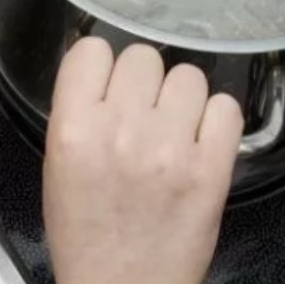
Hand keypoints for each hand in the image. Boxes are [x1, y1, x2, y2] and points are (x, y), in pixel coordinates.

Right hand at [43, 38, 243, 283]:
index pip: (92, 51)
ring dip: (181, 97)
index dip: (101, 66)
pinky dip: (215, 119)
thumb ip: (78, 112)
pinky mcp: (212, 170)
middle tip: (142, 112)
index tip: (106, 84)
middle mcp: (120, 131)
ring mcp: (170, 149)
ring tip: (173, 128)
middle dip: (143, 82)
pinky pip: (226, 108)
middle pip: (143, 57)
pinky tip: (200, 140)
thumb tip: (106, 70)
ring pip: (188, 76)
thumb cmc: (84, 233)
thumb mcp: (57, 165)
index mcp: (73, 129)